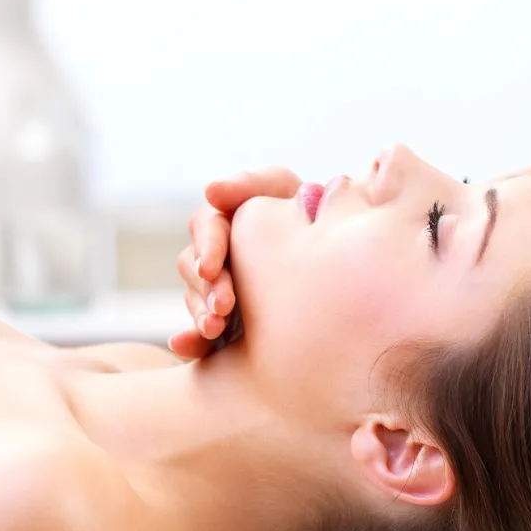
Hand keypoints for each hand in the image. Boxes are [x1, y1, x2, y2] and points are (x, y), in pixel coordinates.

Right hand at [169, 166, 301, 358]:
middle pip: (195, 268)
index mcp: (229, 221)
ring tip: (214, 328)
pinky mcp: (227, 324)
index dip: (207, 247)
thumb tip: (210, 191)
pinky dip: (189, 341)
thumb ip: (252, 184)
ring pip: (196, 300)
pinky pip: (200, 335)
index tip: (212, 267)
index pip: (206, 227)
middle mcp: (219, 256)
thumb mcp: (288, 192)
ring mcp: (220, 291)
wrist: (345, 258)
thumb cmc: (314, 215)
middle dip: (207, 287)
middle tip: (223, 306)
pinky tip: (185, 346)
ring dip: (200, 314)